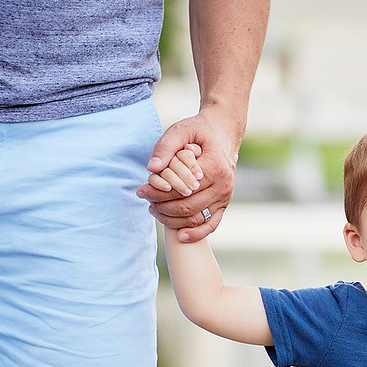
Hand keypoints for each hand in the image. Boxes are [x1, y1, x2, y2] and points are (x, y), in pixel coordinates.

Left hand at [137, 106, 239, 242]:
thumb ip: (165, 146)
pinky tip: (181, 236)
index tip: (141, 190)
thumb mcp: (182, 130)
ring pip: (196, 218)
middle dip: (162, 207)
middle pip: (187, 206)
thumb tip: (152, 168)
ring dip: (172, 219)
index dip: (158, 193)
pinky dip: (197, 233)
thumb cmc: (200, 131)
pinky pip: (212, 224)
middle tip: (145, 200)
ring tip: (154, 210)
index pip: (180, 189)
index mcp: (214, 167)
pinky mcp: (224, 203)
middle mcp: (223, 185)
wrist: (223, 133)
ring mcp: (225, 196)